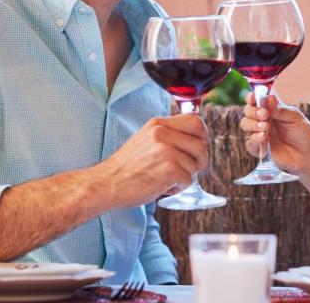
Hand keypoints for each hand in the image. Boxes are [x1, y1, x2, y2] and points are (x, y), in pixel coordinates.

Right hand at [94, 114, 208, 207]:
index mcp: (158, 124)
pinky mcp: (168, 169)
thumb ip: (168, 135)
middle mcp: (162, 133)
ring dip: (186, 177)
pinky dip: (179, 188)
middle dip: (200, 160)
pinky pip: (189, 180)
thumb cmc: (127, 167)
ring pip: (196, 165)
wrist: (106, 183)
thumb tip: (196, 139)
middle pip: (201, 143)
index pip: (196, 121)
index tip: (197, 148)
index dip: (203, 136)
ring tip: (167, 179)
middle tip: (189, 169)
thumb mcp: (146, 140)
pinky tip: (163, 187)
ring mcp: (165, 150)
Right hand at [239, 93, 309, 177]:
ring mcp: (260, 134)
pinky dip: (255, 139)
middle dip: (253, 112)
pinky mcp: (260, 149)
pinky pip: (250, 143)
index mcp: (271, 110)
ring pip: (245, 125)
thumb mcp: (295, 117)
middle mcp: (263, 120)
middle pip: (247, 112)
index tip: (252, 98)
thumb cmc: (304, 134)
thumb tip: (268, 98)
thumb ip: (280, 110)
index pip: (256, 101)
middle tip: (265, 115)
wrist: (309, 156)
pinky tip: (264, 138)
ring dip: (253, 124)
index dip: (251, 98)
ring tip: (266, 127)